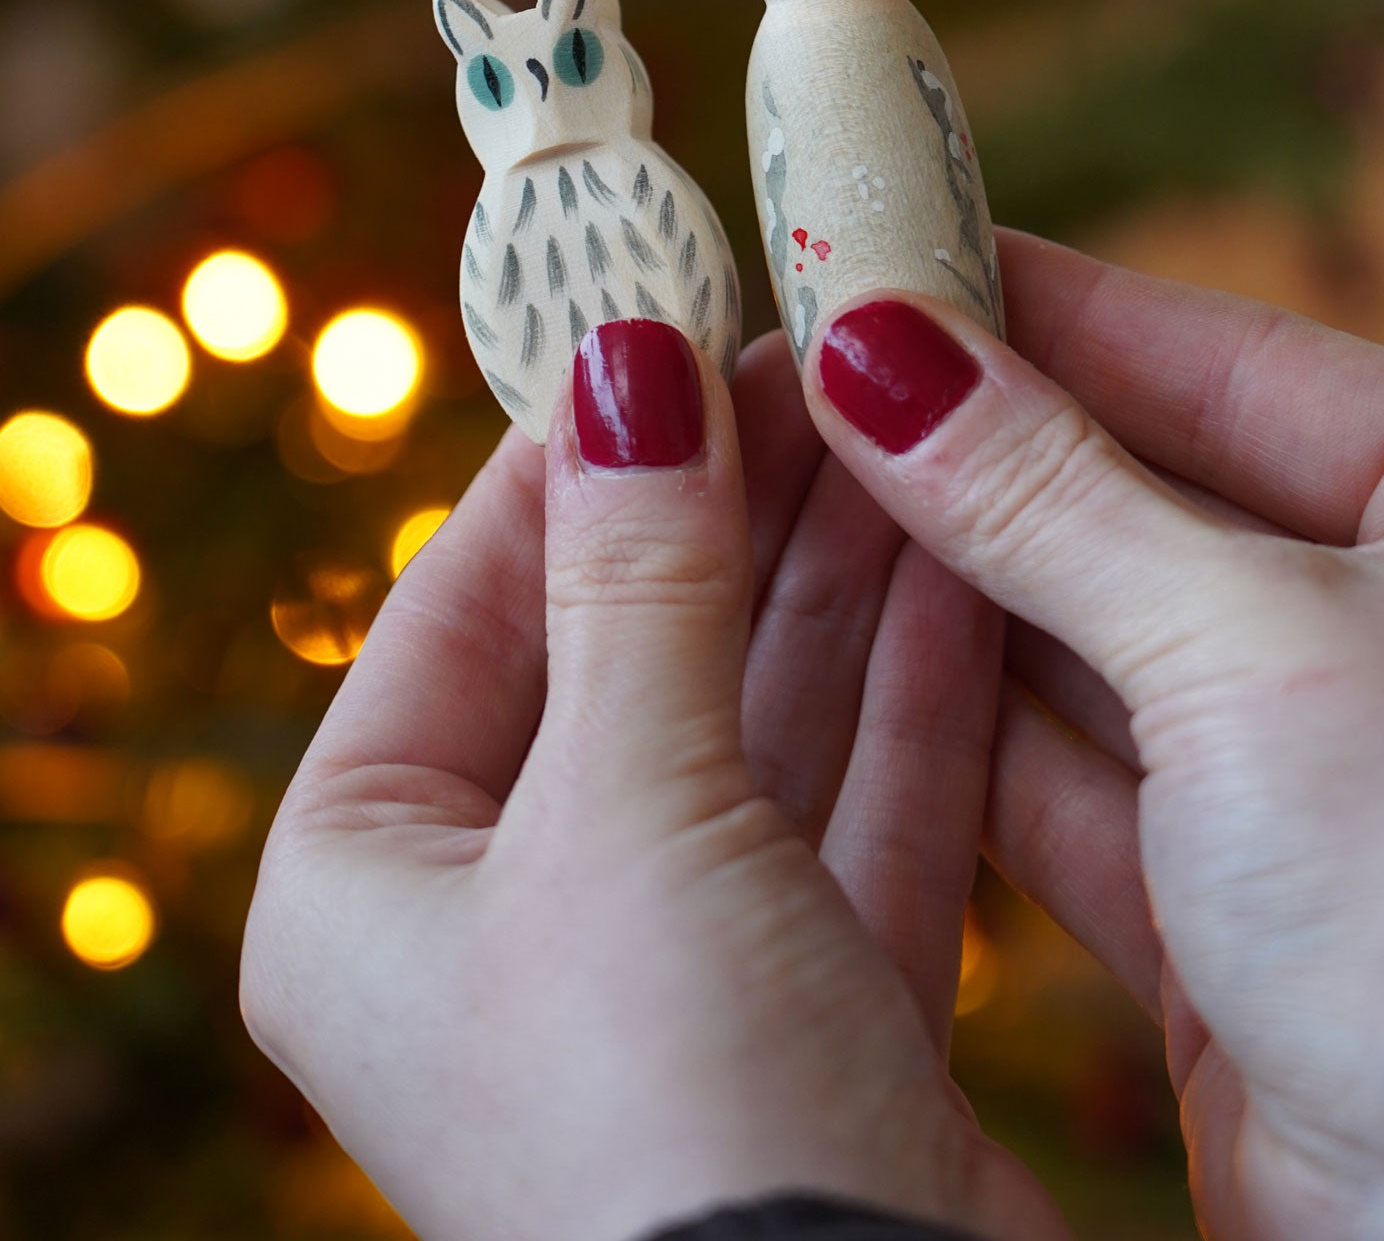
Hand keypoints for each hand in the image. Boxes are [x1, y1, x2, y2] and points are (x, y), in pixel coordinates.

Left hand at [240, 319, 1065, 1240]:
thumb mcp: (629, 806)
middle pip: (632, 649)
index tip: (674, 320)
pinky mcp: (814, 1007)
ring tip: (907, 427)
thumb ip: (638, 577)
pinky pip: (858, 806)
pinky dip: (914, 693)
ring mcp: (669, 964)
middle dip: (734, 503)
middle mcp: (507, 920)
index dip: (579, 455)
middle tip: (822, 356)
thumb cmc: (663, 1109)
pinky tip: (965, 567)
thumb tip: (621, 361)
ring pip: (763, 720)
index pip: (469, 600)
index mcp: (371, 879)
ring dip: (839, 577)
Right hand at [802, 232, 1383, 1240]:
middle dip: (986, 444)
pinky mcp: (1246, 913)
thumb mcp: (1254, 648)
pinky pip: (1083, 781)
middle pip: (1155, 496)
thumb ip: (1050, 499)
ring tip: (808, 480)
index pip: (1228, 358)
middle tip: (816, 363)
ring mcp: (1333, 777)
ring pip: (1104, 641)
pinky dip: (974, 723)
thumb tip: (884, 351)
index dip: (1050, 305)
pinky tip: (861, 642)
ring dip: (961, 576)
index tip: (894, 254)